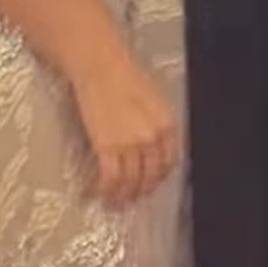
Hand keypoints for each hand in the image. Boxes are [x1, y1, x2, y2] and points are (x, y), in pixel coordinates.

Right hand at [73, 48, 179, 203]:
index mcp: (167, 126)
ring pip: (130, 182)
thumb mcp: (153, 100)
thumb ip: (157, 124)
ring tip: (114, 201)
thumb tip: (152, 144)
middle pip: (151, 176)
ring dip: (122, 196)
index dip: (159, 177)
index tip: (150, 182)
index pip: (169, 162)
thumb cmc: (124, 75)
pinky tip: (98, 193)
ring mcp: (130, 145)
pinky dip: (105, 190)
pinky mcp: (107, 147)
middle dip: (141, 191)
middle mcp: (153, 139)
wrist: (100, 65)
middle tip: (132, 197)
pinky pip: (110, 178)